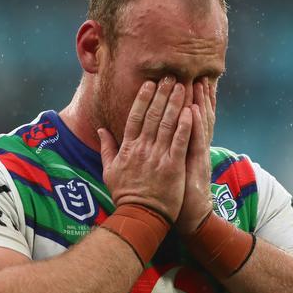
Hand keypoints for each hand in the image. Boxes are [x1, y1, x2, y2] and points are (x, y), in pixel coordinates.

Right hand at [98, 76, 192, 221]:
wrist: (140, 216)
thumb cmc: (126, 194)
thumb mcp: (109, 171)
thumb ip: (107, 148)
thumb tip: (101, 130)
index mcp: (128, 148)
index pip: (135, 117)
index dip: (143, 98)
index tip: (150, 84)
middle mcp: (142, 148)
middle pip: (153, 115)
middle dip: (162, 94)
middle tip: (170, 77)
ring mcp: (158, 156)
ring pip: (167, 123)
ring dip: (175, 103)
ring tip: (182, 86)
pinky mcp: (173, 166)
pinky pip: (180, 141)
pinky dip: (185, 125)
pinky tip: (191, 110)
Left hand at [175, 78, 215, 233]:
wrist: (189, 217)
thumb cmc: (174, 196)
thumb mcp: (167, 170)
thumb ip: (160, 152)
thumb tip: (145, 139)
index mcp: (181, 147)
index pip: (183, 119)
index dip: (182, 100)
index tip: (179, 81)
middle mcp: (191, 147)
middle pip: (193, 116)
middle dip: (192, 95)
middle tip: (193, 73)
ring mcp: (195, 155)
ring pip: (197, 124)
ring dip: (198, 103)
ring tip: (197, 82)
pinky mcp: (196, 165)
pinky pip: (196, 142)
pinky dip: (196, 126)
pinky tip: (195, 110)